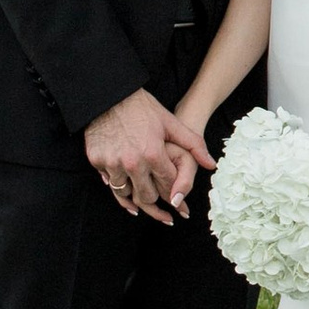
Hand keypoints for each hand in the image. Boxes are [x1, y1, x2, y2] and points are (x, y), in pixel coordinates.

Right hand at [85, 89, 213, 223]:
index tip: (176, 202)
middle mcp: (132, 162)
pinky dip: (116, 185)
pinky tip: (124, 190)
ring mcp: (112, 162)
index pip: (167, 185)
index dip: (173, 194)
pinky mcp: (97, 160)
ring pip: (125, 194)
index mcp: (153, 154)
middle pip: (146, 196)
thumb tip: (211, 164)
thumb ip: (194, 144)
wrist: (111, 95)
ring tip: (142, 205)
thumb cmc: (143, 108)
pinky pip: (108, 181)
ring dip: (134, 198)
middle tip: (162, 213)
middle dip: (155, 203)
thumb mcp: (171, 123)